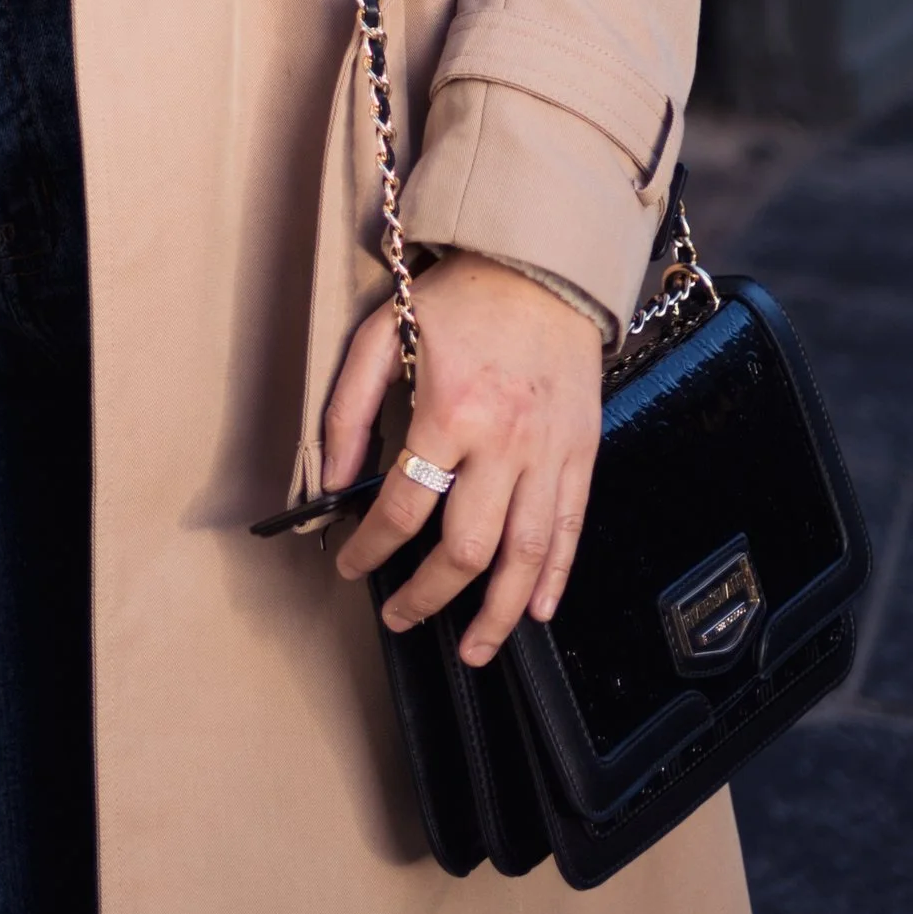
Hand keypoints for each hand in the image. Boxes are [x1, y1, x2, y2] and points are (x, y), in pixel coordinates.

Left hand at [328, 254, 601, 666]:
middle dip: (428, 596)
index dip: (371, 548)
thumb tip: (329, 481)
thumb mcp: (380, 334)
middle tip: (401, 616)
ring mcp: (549, 453)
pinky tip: (535, 608)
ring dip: (497, 613)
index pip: (404, 506)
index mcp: (449, 412)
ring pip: (525, 555)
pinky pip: (570, 529)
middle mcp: (504, 443)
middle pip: (466, 547)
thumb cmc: (458, 298)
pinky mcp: (582, 453)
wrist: (539, 265)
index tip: (352, 566)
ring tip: (474, 648)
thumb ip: (348, 410)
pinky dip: (555, 577)